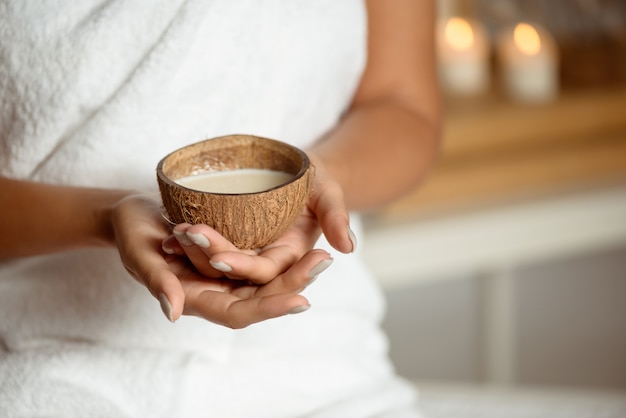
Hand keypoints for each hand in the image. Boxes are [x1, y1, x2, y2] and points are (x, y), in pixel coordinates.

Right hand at [110, 194, 332, 327]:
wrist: (133, 211)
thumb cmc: (130, 232)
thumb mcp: (138, 252)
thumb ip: (156, 280)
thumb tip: (174, 312)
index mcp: (195, 298)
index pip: (238, 313)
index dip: (269, 309)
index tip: (301, 301)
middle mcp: (216, 290)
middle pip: (261, 298)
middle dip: (294, 283)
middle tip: (324, 262)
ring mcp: (226, 274)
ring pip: (267, 281)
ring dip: (296, 271)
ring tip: (325, 255)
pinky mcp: (232, 253)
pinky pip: (261, 261)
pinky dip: (284, 256)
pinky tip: (307, 242)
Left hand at [160, 154, 355, 286]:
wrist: (294, 170)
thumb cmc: (313, 178)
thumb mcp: (327, 190)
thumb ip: (337, 216)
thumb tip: (349, 248)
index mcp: (288, 256)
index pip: (264, 271)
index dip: (243, 266)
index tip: (220, 256)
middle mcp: (263, 258)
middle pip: (233, 269)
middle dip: (209, 254)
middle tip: (186, 235)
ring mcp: (243, 249)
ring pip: (213, 261)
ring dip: (193, 250)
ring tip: (176, 232)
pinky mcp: (226, 237)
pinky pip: (205, 245)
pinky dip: (189, 242)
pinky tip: (170, 233)